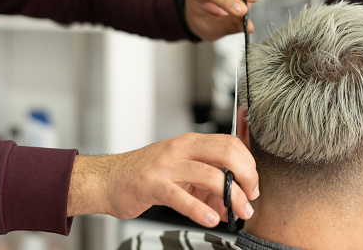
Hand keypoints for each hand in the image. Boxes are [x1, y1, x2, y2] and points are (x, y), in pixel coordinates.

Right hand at [67, 133, 259, 227]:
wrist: (109, 179)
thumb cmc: (145, 174)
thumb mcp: (181, 170)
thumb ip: (207, 183)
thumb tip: (232, 201)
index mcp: (191, 142)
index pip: (231, 143)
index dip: (249, 164)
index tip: (253, 184)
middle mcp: (181, 149)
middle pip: (227, 153)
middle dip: (247, 176)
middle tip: (250, 197)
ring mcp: (167, 166)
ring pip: (211, 175)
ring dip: (232, 196)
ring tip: (237, 212)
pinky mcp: (154, 185)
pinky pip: (182, 197)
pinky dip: (200, 210)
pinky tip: (211, 219)